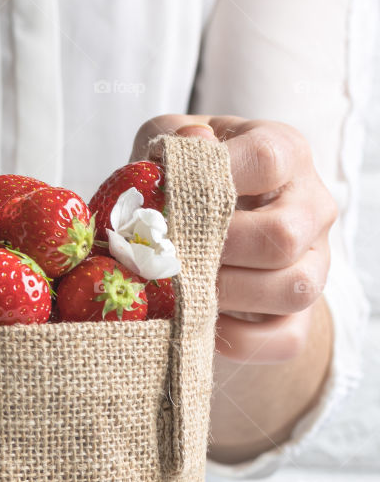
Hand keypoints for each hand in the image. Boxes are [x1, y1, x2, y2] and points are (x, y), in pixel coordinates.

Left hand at [131, 115, 336, 362]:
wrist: (202, 238)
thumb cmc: (183, 184)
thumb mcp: (167, 148)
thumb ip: (172, 141)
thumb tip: (194, 143)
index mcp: (285, 153)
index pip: (268, 160)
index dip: (214, 181)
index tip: (170, 198)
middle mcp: (311, 208)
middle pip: (282, 236)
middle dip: (214, 251)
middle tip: (168, 256)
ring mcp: (315, 265)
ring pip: (292, 289)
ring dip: (225, 295)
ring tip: (181, 289)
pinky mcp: (301, 317)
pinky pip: (285, 339)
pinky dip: (237, 340)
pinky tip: (199, 324)